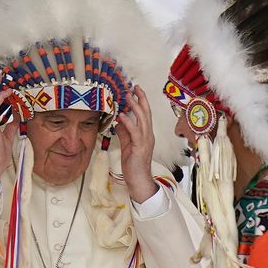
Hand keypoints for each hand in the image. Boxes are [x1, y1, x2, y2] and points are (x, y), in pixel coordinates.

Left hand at [114, 85, 157, 202]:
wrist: (138, 180)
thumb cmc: (133, 164)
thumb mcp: (127, 145)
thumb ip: (124, 133)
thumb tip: (119, 121)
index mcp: (146, 134)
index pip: (145, 114)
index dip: (141, 102)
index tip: (135, 91)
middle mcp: (148, 135)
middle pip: (146, 113)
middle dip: (141, 99)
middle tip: (134, 87)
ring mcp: (146, 141)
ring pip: (142, 120)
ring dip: (135, 107)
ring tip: (128, 96)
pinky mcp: (140, 148)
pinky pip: (135, 132)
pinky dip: (129, 122)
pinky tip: (122, 116)